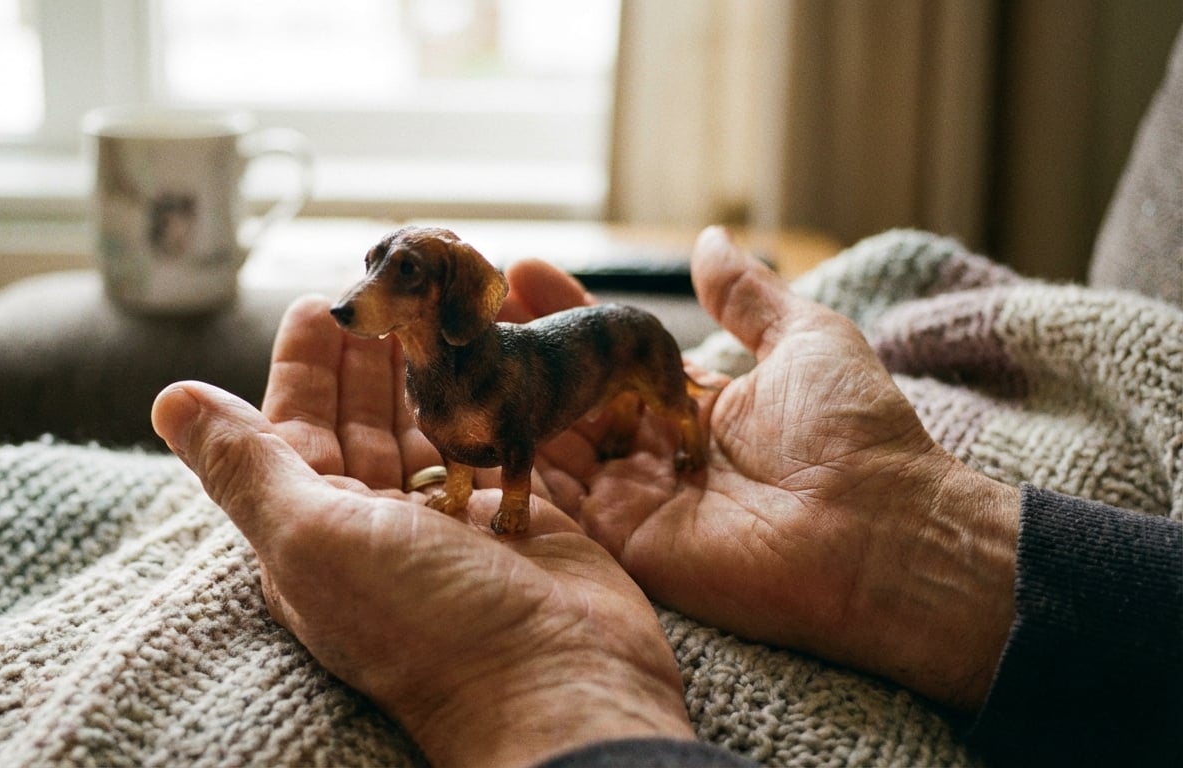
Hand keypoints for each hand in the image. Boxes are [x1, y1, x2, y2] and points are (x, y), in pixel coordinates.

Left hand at [150, 298, 693, 767]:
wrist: (554, 679)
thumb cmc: (423, 619)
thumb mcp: (312, 538)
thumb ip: (244, 465)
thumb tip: (169, 399)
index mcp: (315, 532)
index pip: (294, 430)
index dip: (302, 366)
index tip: (319, 302)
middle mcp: (376, 525)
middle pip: (360, 421)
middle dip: (364, 353)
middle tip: (382, 287)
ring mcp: (447, 520)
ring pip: (422, 424)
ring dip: (420, 366)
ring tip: (429, 306)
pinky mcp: (510, 510)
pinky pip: (483, 438)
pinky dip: (479, 393)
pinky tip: (485, 353)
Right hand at [515, 227, 1019, 710]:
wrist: (878, 530)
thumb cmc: (854, 433)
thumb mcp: (806, 339)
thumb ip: (747, 296)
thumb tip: (711, 239)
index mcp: (694, 402)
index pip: (611, 350)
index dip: (569, 311)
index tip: (522, 270)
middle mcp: (656, 450)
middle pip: (571, 394)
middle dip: (524, 348)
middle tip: (469, 306)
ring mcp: (636, 498)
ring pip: (552, 442)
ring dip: (507, 396)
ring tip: (456, 347)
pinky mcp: (624, 543)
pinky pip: (555, 502)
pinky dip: (509, 462)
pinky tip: (467, 416)